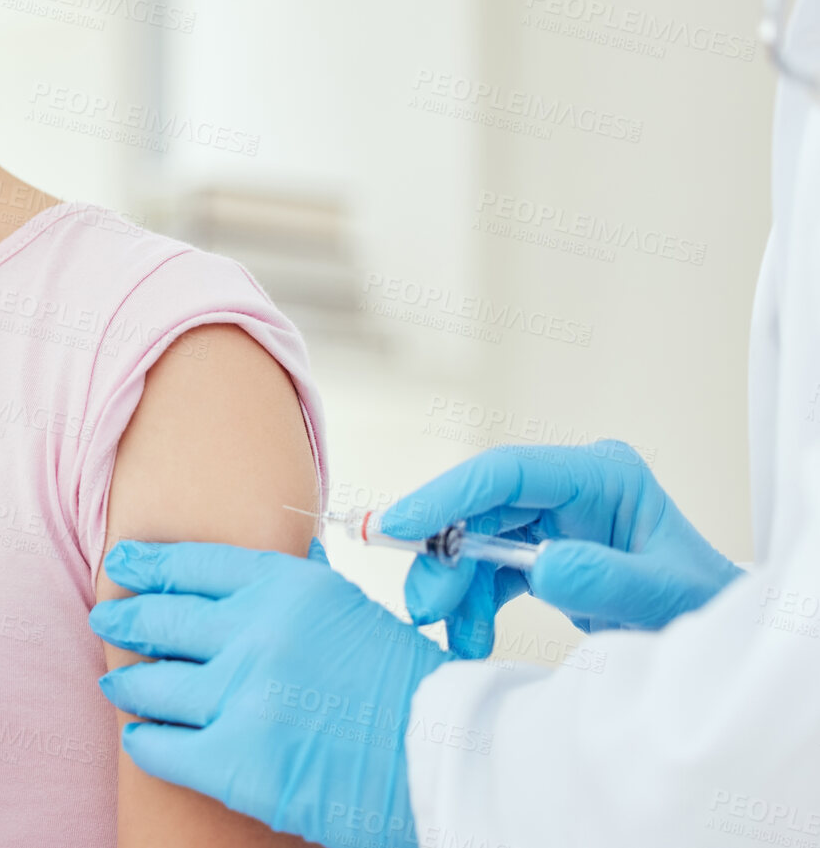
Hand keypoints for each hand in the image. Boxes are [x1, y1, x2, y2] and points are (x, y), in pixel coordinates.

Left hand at [90, 538, 447, 847]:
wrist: (446, 759)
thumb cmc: (405, 686)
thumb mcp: (352, 609)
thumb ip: (304, 583)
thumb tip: (281, 551)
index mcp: (286, 586)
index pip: (192, 564)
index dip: (148, 565)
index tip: (122, 565)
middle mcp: (257, 633)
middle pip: (160, 619)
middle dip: (123, 620)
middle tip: (107, 620)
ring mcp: (243, 697)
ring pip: (152, 684)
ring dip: (129, 686)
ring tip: (119, 687)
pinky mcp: (236, 761)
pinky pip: (162, 745)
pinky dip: (145, 740)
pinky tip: (140, 736)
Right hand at [377, 440, 744, 654]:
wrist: (721, 646)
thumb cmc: (703, 611)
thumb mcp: (666, 599)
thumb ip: (606, 580)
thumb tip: (540, 565)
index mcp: (602, 475)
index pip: (506, 472)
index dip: (446, 495)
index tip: (397, 527)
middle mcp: (570, 487)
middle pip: (480, 506)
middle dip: (446, 557)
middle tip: (425, 607)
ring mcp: (555, 517)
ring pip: (475, 538)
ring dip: (457, 589)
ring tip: (461, 638)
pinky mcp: (543, 549)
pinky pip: (488, 568)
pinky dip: (473, 603)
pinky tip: (473, 637)